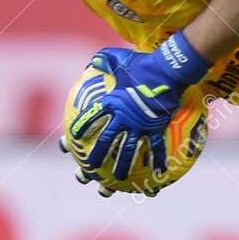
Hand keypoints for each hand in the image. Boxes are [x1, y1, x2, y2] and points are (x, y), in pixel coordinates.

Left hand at [80, 33, 209, 180]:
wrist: (167, 71)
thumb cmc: (143, 64)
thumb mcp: (120, 58)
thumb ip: (105, 60)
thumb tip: (94, 60)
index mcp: (112, 102)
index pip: (91, 117)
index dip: (81, 127)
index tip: (71, 139)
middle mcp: (122, 118)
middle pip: (106, 141)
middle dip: (96, 157)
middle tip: (88, 171)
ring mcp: (139, 125)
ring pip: (128, 151)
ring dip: (122, 167)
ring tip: (118, 181)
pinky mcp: (156, 128)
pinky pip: (157, 148)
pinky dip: (158, 162)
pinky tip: (159, 175)